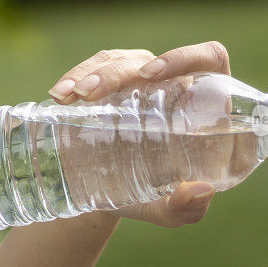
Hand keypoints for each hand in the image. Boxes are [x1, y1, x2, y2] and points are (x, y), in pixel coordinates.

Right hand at [46, 42, 230, 227]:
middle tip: (89, 95)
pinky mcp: (112, 80)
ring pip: (118, 60)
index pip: (207, 59)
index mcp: (204, 103)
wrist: (114, 194)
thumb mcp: (168, 209)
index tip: (151, 75)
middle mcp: (173, 83)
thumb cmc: (154, 196)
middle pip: (149, 61)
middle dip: (116, 73)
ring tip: (66, 96)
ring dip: (91, 73)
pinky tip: (59, 94)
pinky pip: (97, 66)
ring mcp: (140, 78)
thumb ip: (186, 209)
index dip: (184, 56)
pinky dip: (75, 76)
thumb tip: (202, 191)